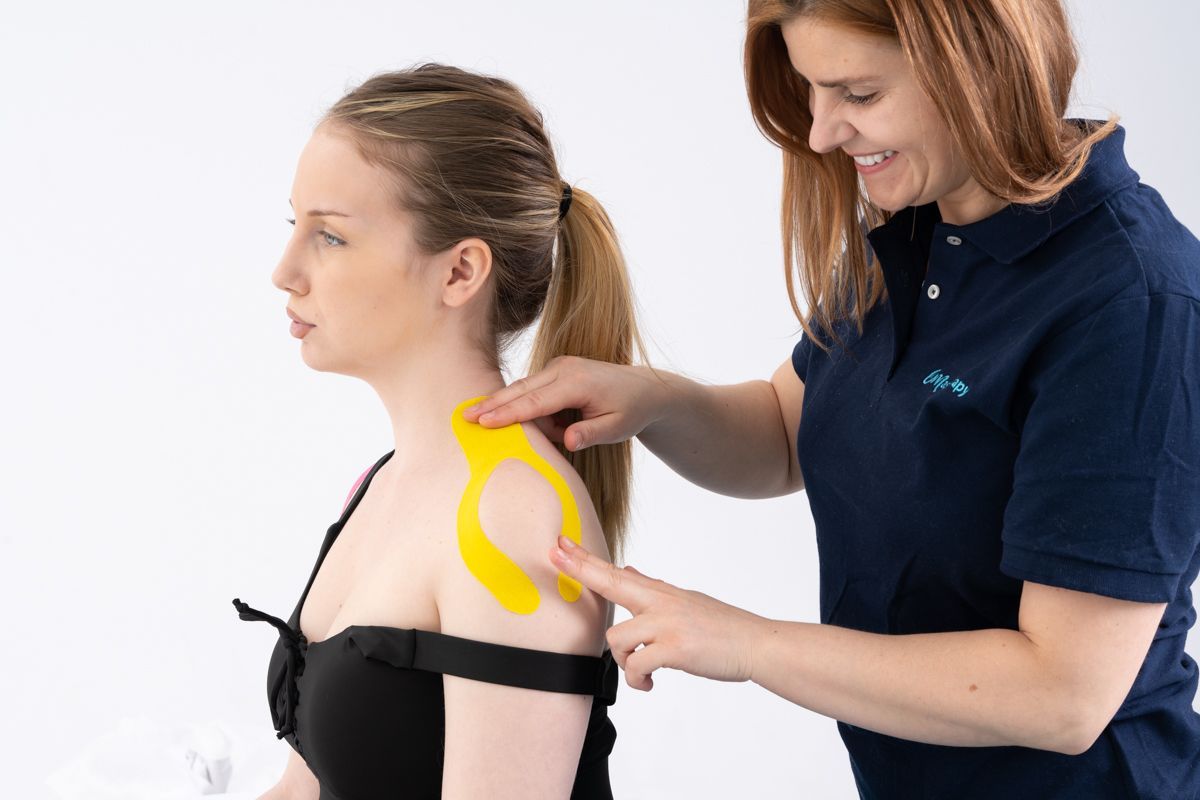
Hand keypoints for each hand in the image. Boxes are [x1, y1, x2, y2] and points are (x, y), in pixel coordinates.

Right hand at [460, 356, 666, 451]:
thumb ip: (591, 434)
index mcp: (577, 382)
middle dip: (492, 404)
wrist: (643, 388)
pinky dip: (538, 413)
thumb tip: (568, 441)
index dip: (508, 413)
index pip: (535, 401)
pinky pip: (535, 394)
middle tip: (463, 417)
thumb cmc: (630, 411)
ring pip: (526, 393)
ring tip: (560, 430)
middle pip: (520, 390)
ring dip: (530, 418)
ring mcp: (558, 367)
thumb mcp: (617, 428)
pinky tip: (561, 423)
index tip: (483, 421)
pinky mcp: (555, 371)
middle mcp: (564, 369)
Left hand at [549, 535, 770, 690]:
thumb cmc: (721, 627)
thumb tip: (628, 570)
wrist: (755, 644)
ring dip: (623, 662)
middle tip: (553, 553)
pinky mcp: (674, 649)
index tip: (560, 545)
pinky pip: (636, 666)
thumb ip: (653, 588)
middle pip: (611, 582)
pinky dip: (638, 679)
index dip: (585, 560)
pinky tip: (649, 683)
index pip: (616, 573)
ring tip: (641, 672)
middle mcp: (661, 602)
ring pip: (617, 639)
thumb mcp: (685, 600)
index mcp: (662, 593)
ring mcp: (667, 624)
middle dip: (579, 568)